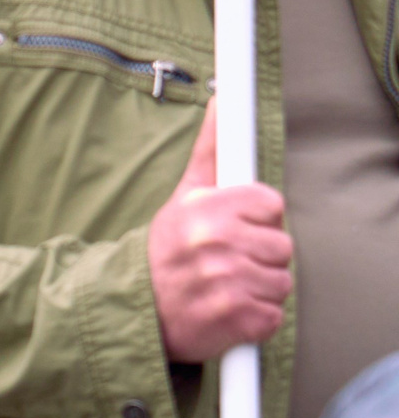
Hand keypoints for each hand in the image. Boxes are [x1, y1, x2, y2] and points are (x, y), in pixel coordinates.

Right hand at [149, 99, 292, 362]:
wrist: (135, 310)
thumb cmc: (167, 250)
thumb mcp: (184, 196)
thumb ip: (211, 150)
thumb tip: (222, 98)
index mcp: (206, 209)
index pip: (272, 205)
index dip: (256, 219)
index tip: (233, 228)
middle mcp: (216, 244)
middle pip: (282, 245)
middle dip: (259, 256)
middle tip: (225, 261)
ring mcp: (228, 284)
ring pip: (281, 281)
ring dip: (258, 288)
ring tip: (225, 286)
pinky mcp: (238, 319)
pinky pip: (274, 315)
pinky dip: (254, 319)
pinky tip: (227, 309)